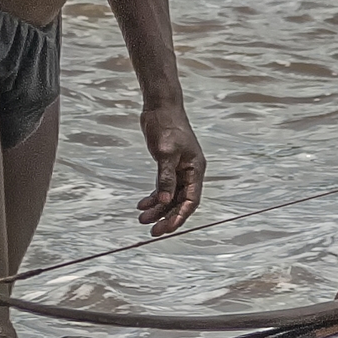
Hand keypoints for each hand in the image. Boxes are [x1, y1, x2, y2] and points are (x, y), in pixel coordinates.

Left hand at [138, 102, 204, 236]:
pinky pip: (163, 187)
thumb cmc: (166, 125)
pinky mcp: (167, 165)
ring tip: (141, 219)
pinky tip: (141, 204)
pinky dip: (153, 197)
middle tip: (153, 231)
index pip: (191, 200)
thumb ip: (166, 178)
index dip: (179, 217)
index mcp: (195, 169)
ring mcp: (179, 169)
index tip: (166, 229)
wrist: (160, 106)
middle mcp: (189, 172)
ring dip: (157, 208)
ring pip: (170, 196)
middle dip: (167, 217)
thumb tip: (164, 201)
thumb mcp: (165, 152)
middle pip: (180, 202)